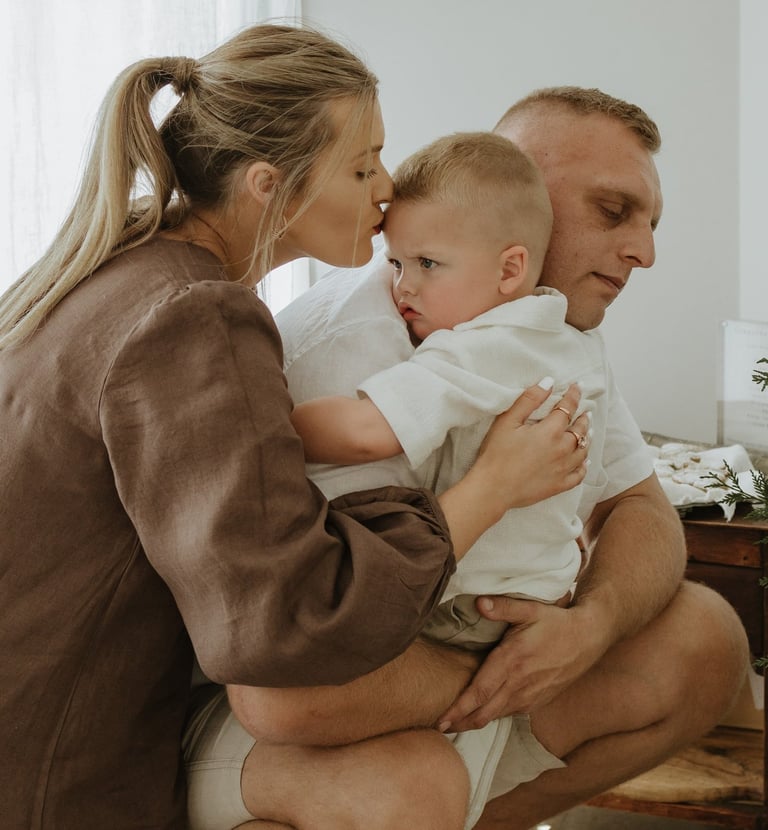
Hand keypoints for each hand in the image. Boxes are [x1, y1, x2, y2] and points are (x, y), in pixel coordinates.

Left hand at [437, 596, 605, 731]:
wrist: (589, 637)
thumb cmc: (556, 621)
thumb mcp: (530, 608)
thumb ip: (502, 607)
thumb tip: (478, 603)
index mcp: (512, 661)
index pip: (479, 691)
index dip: (459, 708)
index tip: (441, 720)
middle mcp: (520, 683)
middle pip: (485, 711)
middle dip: (461, 722)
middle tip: (440, 727)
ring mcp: (531, 695)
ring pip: (498, 715)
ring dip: (476, 721)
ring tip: (457, 724)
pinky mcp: (539, 700)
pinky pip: (512, 713)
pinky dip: (495, 716)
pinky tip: (484, 715)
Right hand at [477, 381, 589, 508]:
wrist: (493, 489)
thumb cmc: (496, 454)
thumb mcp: (508, 421)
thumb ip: (529, 400)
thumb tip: (549, 382)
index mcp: (550, 431)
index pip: (568, 408)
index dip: (574, 395)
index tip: (578, 387)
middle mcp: (563, 449)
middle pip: (580, 429)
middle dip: (583, 417)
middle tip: (586, 411)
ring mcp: (563, 469)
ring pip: (583, 450)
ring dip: (586, 438)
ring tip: (587, 431)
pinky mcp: (559, 485)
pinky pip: (579, 474)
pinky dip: (584, 465)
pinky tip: (583, 461)